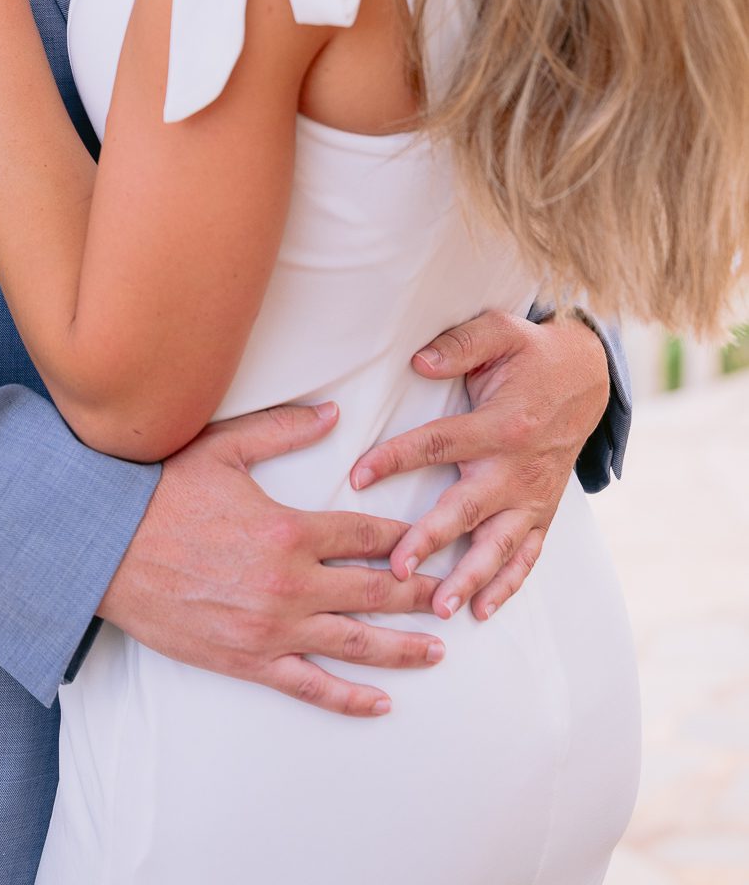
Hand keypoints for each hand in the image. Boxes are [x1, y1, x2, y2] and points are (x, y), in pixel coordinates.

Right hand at [98, 400, 447, 718]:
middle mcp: (290, 584)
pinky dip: (349, 698)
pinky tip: (381, 702)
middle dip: (417, 594)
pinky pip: (310, 686)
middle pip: (374, 592)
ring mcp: (271, 629)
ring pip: (354, 644)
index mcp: (289, 529)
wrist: (104, 548)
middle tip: (452, 597)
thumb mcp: (221, 448)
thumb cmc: (159, 493)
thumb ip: (283, 429)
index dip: (405, 539)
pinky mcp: (247, 660)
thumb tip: (333, 413)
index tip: (432, 542)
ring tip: (436, 650)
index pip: (367, 536)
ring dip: (401, 649)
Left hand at [350, 310, 609, 622]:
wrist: (588, 377)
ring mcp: (533, 496)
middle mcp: (517, 467)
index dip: (396, 458)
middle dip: (432, 540)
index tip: (357, 475)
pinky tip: (481, 611)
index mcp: (500, 424)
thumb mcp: (500, 332)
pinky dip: (507, 586)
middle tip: (398, 568)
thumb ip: (459, 345)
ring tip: (441, 608)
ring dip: (470, 579)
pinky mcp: (543, 512)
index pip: (439, 443)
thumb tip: (419, 362)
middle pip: (467, 509)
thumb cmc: (532, 354)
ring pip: (499, 546)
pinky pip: (527, 556)